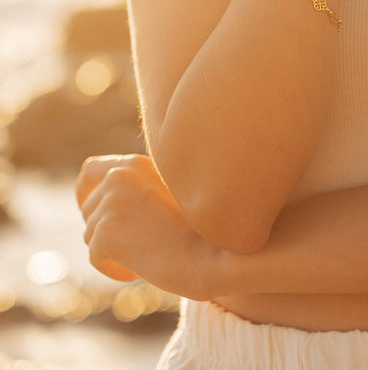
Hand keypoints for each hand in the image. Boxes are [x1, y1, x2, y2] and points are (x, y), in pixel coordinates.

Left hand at [76, 154, 220, 298]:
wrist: (214, 254)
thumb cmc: (200, 229)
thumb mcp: (170, 192)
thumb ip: (139, 189)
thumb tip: (108, 204)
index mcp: (135, 163)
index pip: (89, 171)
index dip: (86, 194)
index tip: (97, 213)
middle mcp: (118, 175)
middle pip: (88, 210)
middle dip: (104, 230)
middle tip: (136, 244)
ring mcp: (109, 203)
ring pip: (91, 236)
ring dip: (114, 251)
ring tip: (148, 254)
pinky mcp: (104, 232)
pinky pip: (96, 258)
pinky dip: (114, 270)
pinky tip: (141, 268)